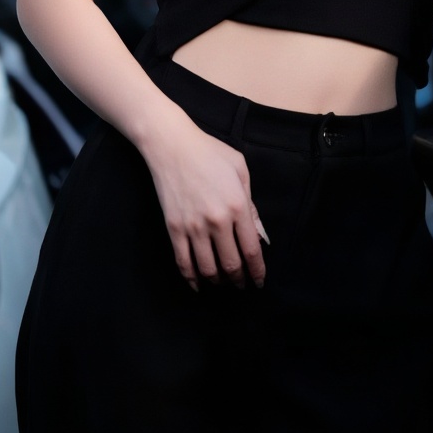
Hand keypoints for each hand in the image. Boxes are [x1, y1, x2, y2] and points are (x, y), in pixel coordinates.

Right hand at [142, 115, 269, 291]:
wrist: (172, 146)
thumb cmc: (210, 153)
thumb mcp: (240, 170)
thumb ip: (251, 204)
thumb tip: (260, 235)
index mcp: (237, 206)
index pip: (251, 250)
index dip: (257, 271)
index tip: (259, 281)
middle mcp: (217, 221)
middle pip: (231, 264)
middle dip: (239, 280)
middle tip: (243, 286)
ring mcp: (193, 227)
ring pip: (208, 269)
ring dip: (218, 281)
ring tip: (223, 283)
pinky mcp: (174, 229)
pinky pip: (183, 262)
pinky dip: (191, 279)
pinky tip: (198, 285)